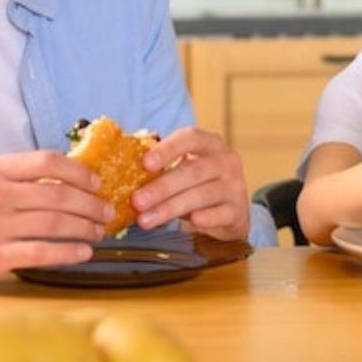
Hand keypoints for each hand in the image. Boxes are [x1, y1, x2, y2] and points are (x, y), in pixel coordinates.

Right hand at [0, 150, 112, 289]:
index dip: (79, 171)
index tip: (97, 183)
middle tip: (106, 211)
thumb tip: (70, 177)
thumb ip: (19, 176)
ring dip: (85, 227)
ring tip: (98, 231)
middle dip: (90, 204)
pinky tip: (83, 252)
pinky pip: (41, 252)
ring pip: (54, 222)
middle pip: (58, 194)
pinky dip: (68, 252)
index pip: (47, 161)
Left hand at [130, 127, 248, 241]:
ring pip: (201, 195)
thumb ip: (161, 164)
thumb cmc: (199, 183)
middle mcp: (226, 161)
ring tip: (145, 220)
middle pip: (193, 171)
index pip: (191, 138)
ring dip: (170, 208)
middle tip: (136, 201)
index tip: (145, 163)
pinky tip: (190, 222)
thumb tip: (122, 165)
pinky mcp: (238, 211)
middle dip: (161, 187)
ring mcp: (235, 186)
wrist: (231, 210)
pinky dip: (204, 219)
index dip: (168, 149)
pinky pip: (219, 215)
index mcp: (211, 144)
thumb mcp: (185, 166)